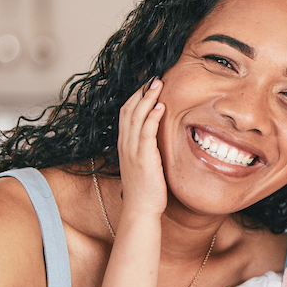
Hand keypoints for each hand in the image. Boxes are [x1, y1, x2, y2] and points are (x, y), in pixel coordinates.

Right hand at [117, 78, 167, 219]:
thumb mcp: (143, 164)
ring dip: (147, 98)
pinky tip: (160, 106)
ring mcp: (132, 150)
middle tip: (153, 76)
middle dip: (141, 91)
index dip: (135, 96)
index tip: (147, 83)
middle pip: (129, 109)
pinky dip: (152, 117)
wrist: (141, 209)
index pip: (127, 113)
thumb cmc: (145, 189)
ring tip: (158, 83)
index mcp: (125, 144)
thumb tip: (156, 138)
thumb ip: (146, 148)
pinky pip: (146, 132)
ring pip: (136, 117)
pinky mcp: (143, 158)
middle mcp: (125, 144)